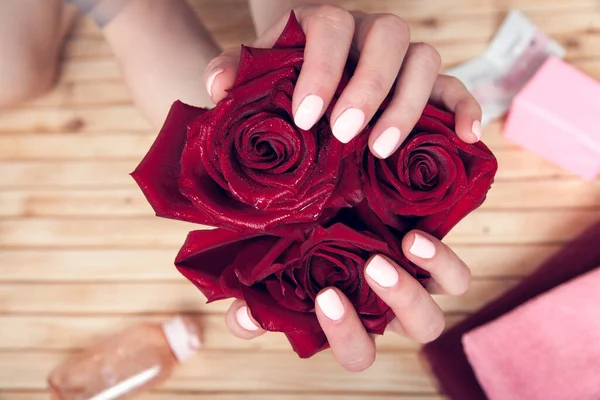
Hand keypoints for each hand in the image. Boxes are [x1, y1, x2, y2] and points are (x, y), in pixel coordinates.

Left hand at [203, 4, 481, 158]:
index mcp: (324, 23)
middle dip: (368, 88)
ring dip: (408, 105)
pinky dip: (465, 108)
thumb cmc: (283, 78)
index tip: (306, 117)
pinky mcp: (427, 83)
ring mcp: (402, 57)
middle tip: (345, 134)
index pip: (330, 26)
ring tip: (383, 149)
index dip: (322, 69)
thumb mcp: (255, 74)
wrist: (308, 76)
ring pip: (425, 60)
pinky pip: (455, 86)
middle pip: (387, 37)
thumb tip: (218, 87)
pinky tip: (466, 137)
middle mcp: (368, 32)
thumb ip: (234, 74)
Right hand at [225, 229, 469, 371]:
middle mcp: (391, 310)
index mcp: (356, 320)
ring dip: (411, 293)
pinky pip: (453, 279)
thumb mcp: (277, 266)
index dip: (343, 335)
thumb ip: (257, 299)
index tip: (324, 298)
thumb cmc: (307, 242)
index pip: (357, 352)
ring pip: (432, 317)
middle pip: (408, 335)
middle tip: (369, 269)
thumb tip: (244, 317)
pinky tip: (413, 239)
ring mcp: (417, 287)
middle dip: (391, 307)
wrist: (343, 199)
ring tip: (389, 253)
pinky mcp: (435, 262)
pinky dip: (440, 264)